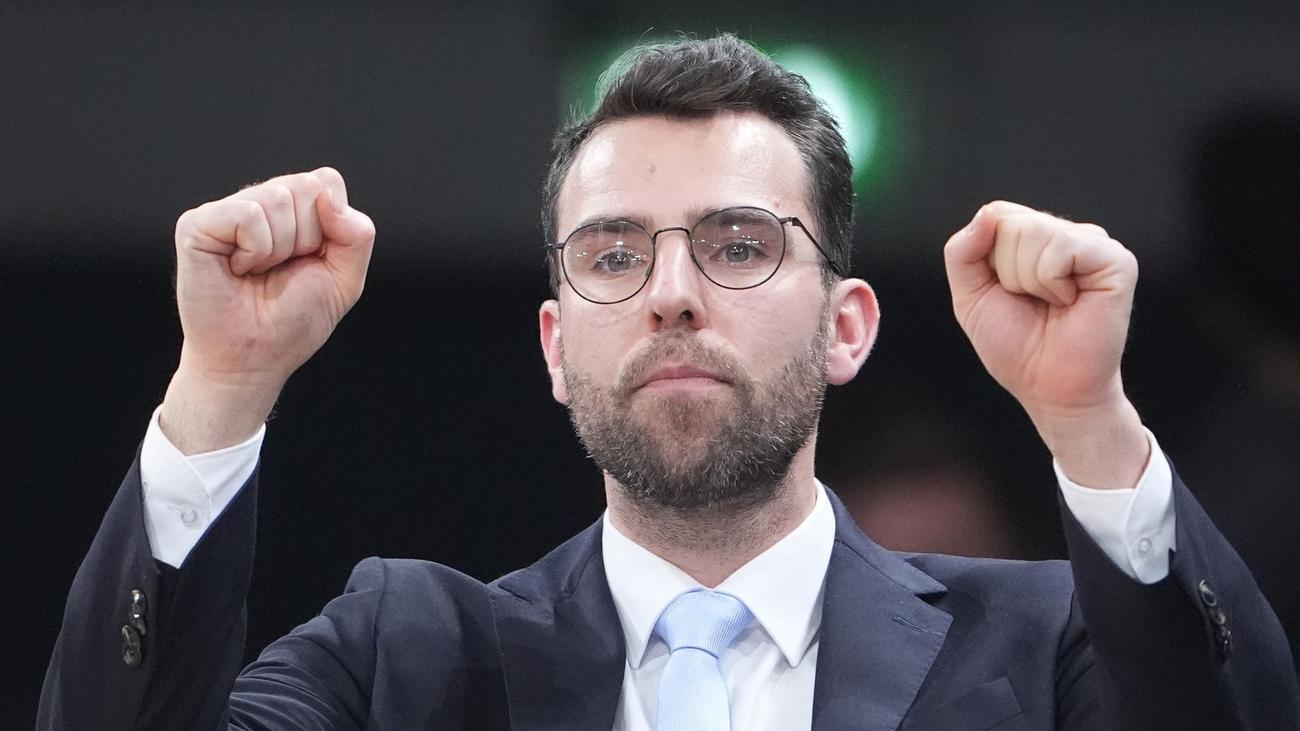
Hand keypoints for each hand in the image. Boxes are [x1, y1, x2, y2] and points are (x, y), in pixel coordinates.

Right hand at [160, 167, 375, 453]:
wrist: (252, 359)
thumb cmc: (293, 321)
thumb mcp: (345, 279)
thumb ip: (357, 235)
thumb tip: (328, 196)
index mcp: (295, 209)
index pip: (326, 182)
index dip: (330, 227)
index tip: (311, 260)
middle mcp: (260, 201)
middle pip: (305, 187)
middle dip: (306, 240)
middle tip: (280, 270)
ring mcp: (227, 210)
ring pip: (277, 198)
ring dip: (278, 250)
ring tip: (257, 272)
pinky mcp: (197, 224)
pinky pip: (247, 214)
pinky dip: (254, 250)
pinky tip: (237, 269)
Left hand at [943, 201, 1147, 487]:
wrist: (1048, 387)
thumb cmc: (1015, 345)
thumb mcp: (970, 296)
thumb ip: (963, 251)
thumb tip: (986, 214)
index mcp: (1035, 237)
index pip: (996, 214)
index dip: (989, 260)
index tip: (1007, 293)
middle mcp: (1066, 234)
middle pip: (1012, 223)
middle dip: (1008, 273)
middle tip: (1034, 304)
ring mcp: (1094, 244)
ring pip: (1034, 232)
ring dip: (1029, 280)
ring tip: (1053, 304)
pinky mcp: (1115, 260)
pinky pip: (1062, 247)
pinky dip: (1052, 282)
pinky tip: (1071, 302)